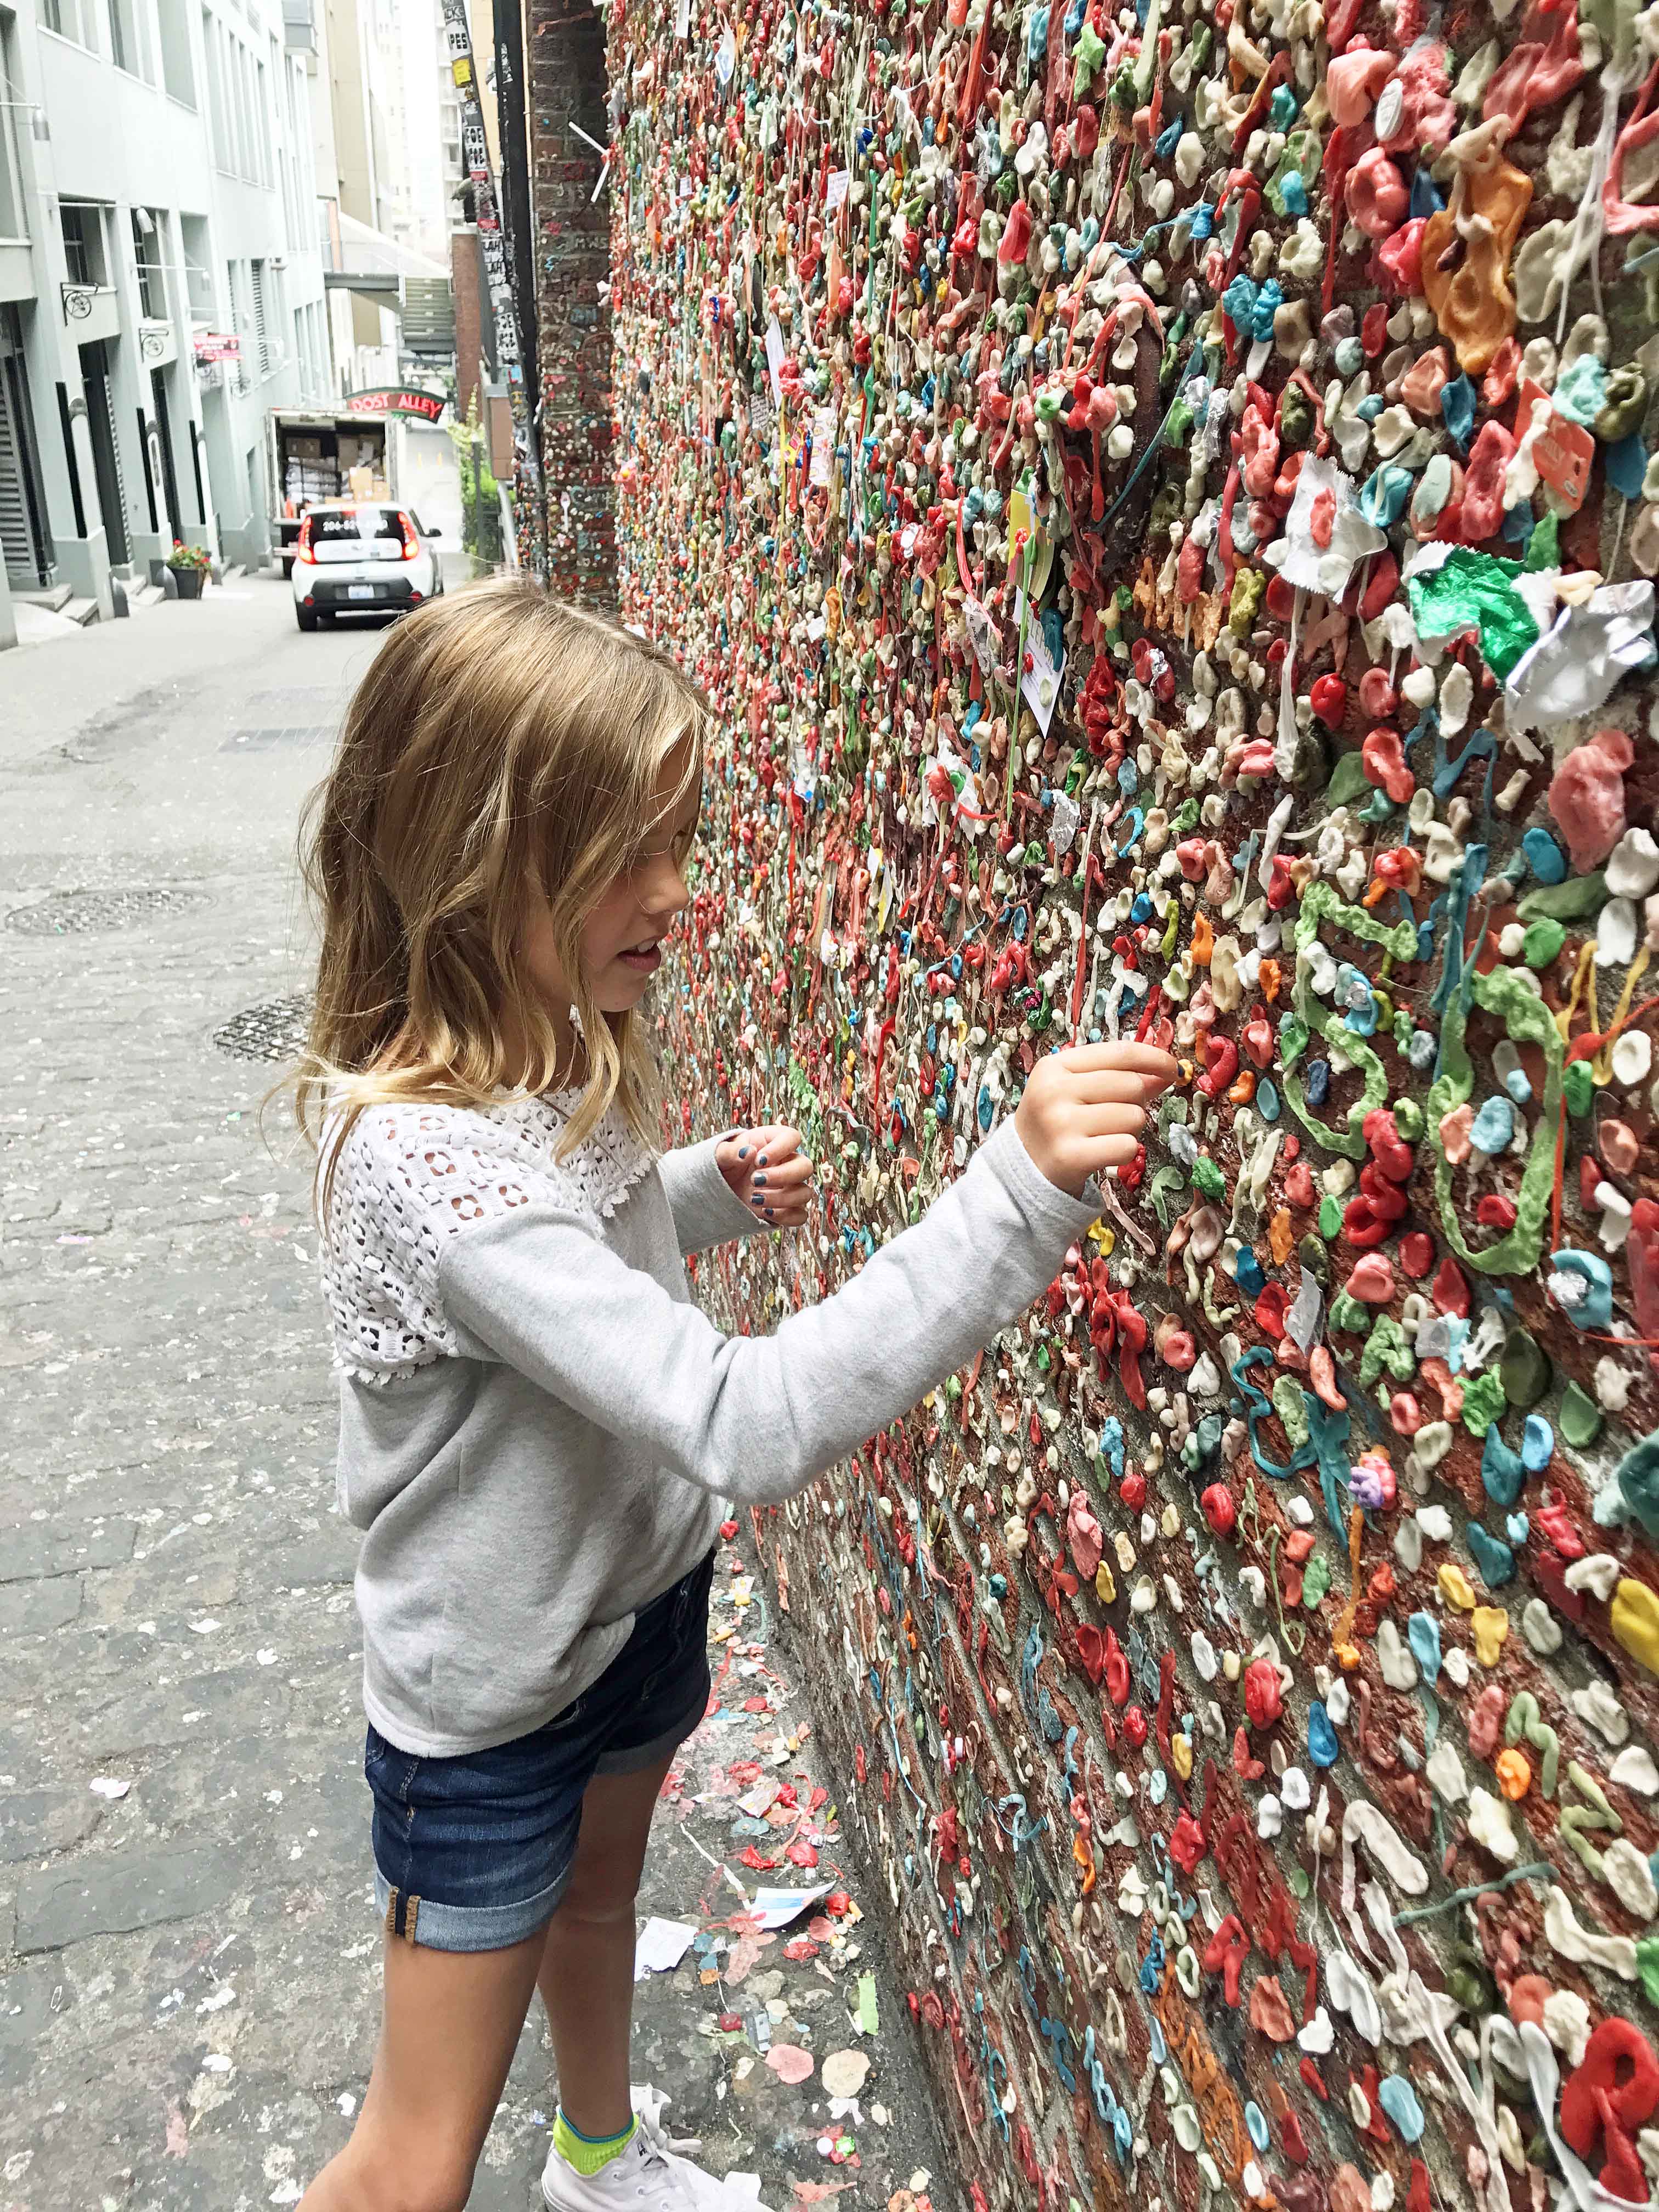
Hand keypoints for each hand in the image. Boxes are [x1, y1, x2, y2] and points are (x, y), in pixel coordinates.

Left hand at [716, 1124, 814, 1228]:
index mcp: (774, 1142)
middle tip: (754, 1180)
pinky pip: (800, 1215)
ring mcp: (790, 1188)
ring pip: (805, 1193)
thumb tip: (749, 1152)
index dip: (781, 1148)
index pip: (792, 1137)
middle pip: (806, 1167)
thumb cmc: (724, 1165)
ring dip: (781, 1198)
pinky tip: (764, 1212)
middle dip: (782, 1176)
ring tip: (753, 1199)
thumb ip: (730, 1151)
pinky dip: (785, 1217)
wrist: (720, 1189)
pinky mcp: (787, 1209)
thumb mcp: (720, 1154)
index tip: (758, 1160)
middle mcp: (787, 1163)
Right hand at [1014, 1041, 1178, 1197]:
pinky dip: (1124, 1152)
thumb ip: (1117, 1076)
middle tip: (1116, 1116)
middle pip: (1131, 1085)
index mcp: (1055, 1066)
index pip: (1120, 1052)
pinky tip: (1103, 1153)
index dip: (1154, 1058)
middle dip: (1137, 1102)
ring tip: (1104, 1135)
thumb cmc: (1056, 1122)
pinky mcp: (1070, 1156)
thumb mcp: (1077, 1089)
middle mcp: (1054, 1090)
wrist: (1022, 1167)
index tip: (1173, 1068)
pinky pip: (1127, 1146)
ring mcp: (1060, 1124)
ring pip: (1133, 1116)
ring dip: (1130, 1129)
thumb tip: (1165, 1073)